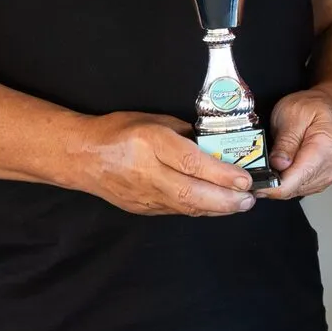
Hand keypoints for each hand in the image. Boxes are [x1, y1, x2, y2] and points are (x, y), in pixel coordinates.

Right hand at [73, 112, 256, 216]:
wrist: (81, 156)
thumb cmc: (118, 131)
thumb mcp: (154, 120)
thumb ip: (185, 134)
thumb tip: (215, 147)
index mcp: (151, 143)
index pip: (191, 163)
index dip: (221, 174)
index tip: (243, 178)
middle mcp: (147, 172)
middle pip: (192, 192)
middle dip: (226, 199)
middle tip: (249, 198)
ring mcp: (143, 195)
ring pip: (186, 207)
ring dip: (217, 208)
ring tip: (241, 204)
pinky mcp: (142, 208)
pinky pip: (176, 210)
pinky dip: (200, 210)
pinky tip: (217, 207)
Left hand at [263, 87, 331, 198]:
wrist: (326, 108)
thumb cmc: (310, 107)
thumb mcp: (291, 114)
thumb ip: (285, 140)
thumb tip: (278, 165)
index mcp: (327, 147)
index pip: (295, 180)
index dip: (269, 185)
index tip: (252, 181)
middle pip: (294, 188)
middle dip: (271, 182)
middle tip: (256, 168)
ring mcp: (330, 174)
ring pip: (295, 191)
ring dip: (279, 182)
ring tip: (271, 163)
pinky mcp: (324, 180)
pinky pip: (300, 188)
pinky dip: (288, 181)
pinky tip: (283, 167)